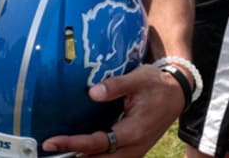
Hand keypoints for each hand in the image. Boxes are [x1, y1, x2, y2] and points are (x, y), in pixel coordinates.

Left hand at [41, 64, 182, 155]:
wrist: (178, 94)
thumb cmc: (157, 84)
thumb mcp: (139, 78)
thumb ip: (116, 85)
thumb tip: (92, 93)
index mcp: (133, 131)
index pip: (97, 143)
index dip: (73, 144)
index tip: (51, 142)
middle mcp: (133, 147)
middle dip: (74, 157)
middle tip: (50, 151)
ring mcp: (134, 151)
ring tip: (61, 152)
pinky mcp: (134, 150)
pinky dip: (94, 157)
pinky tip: (80, 151)